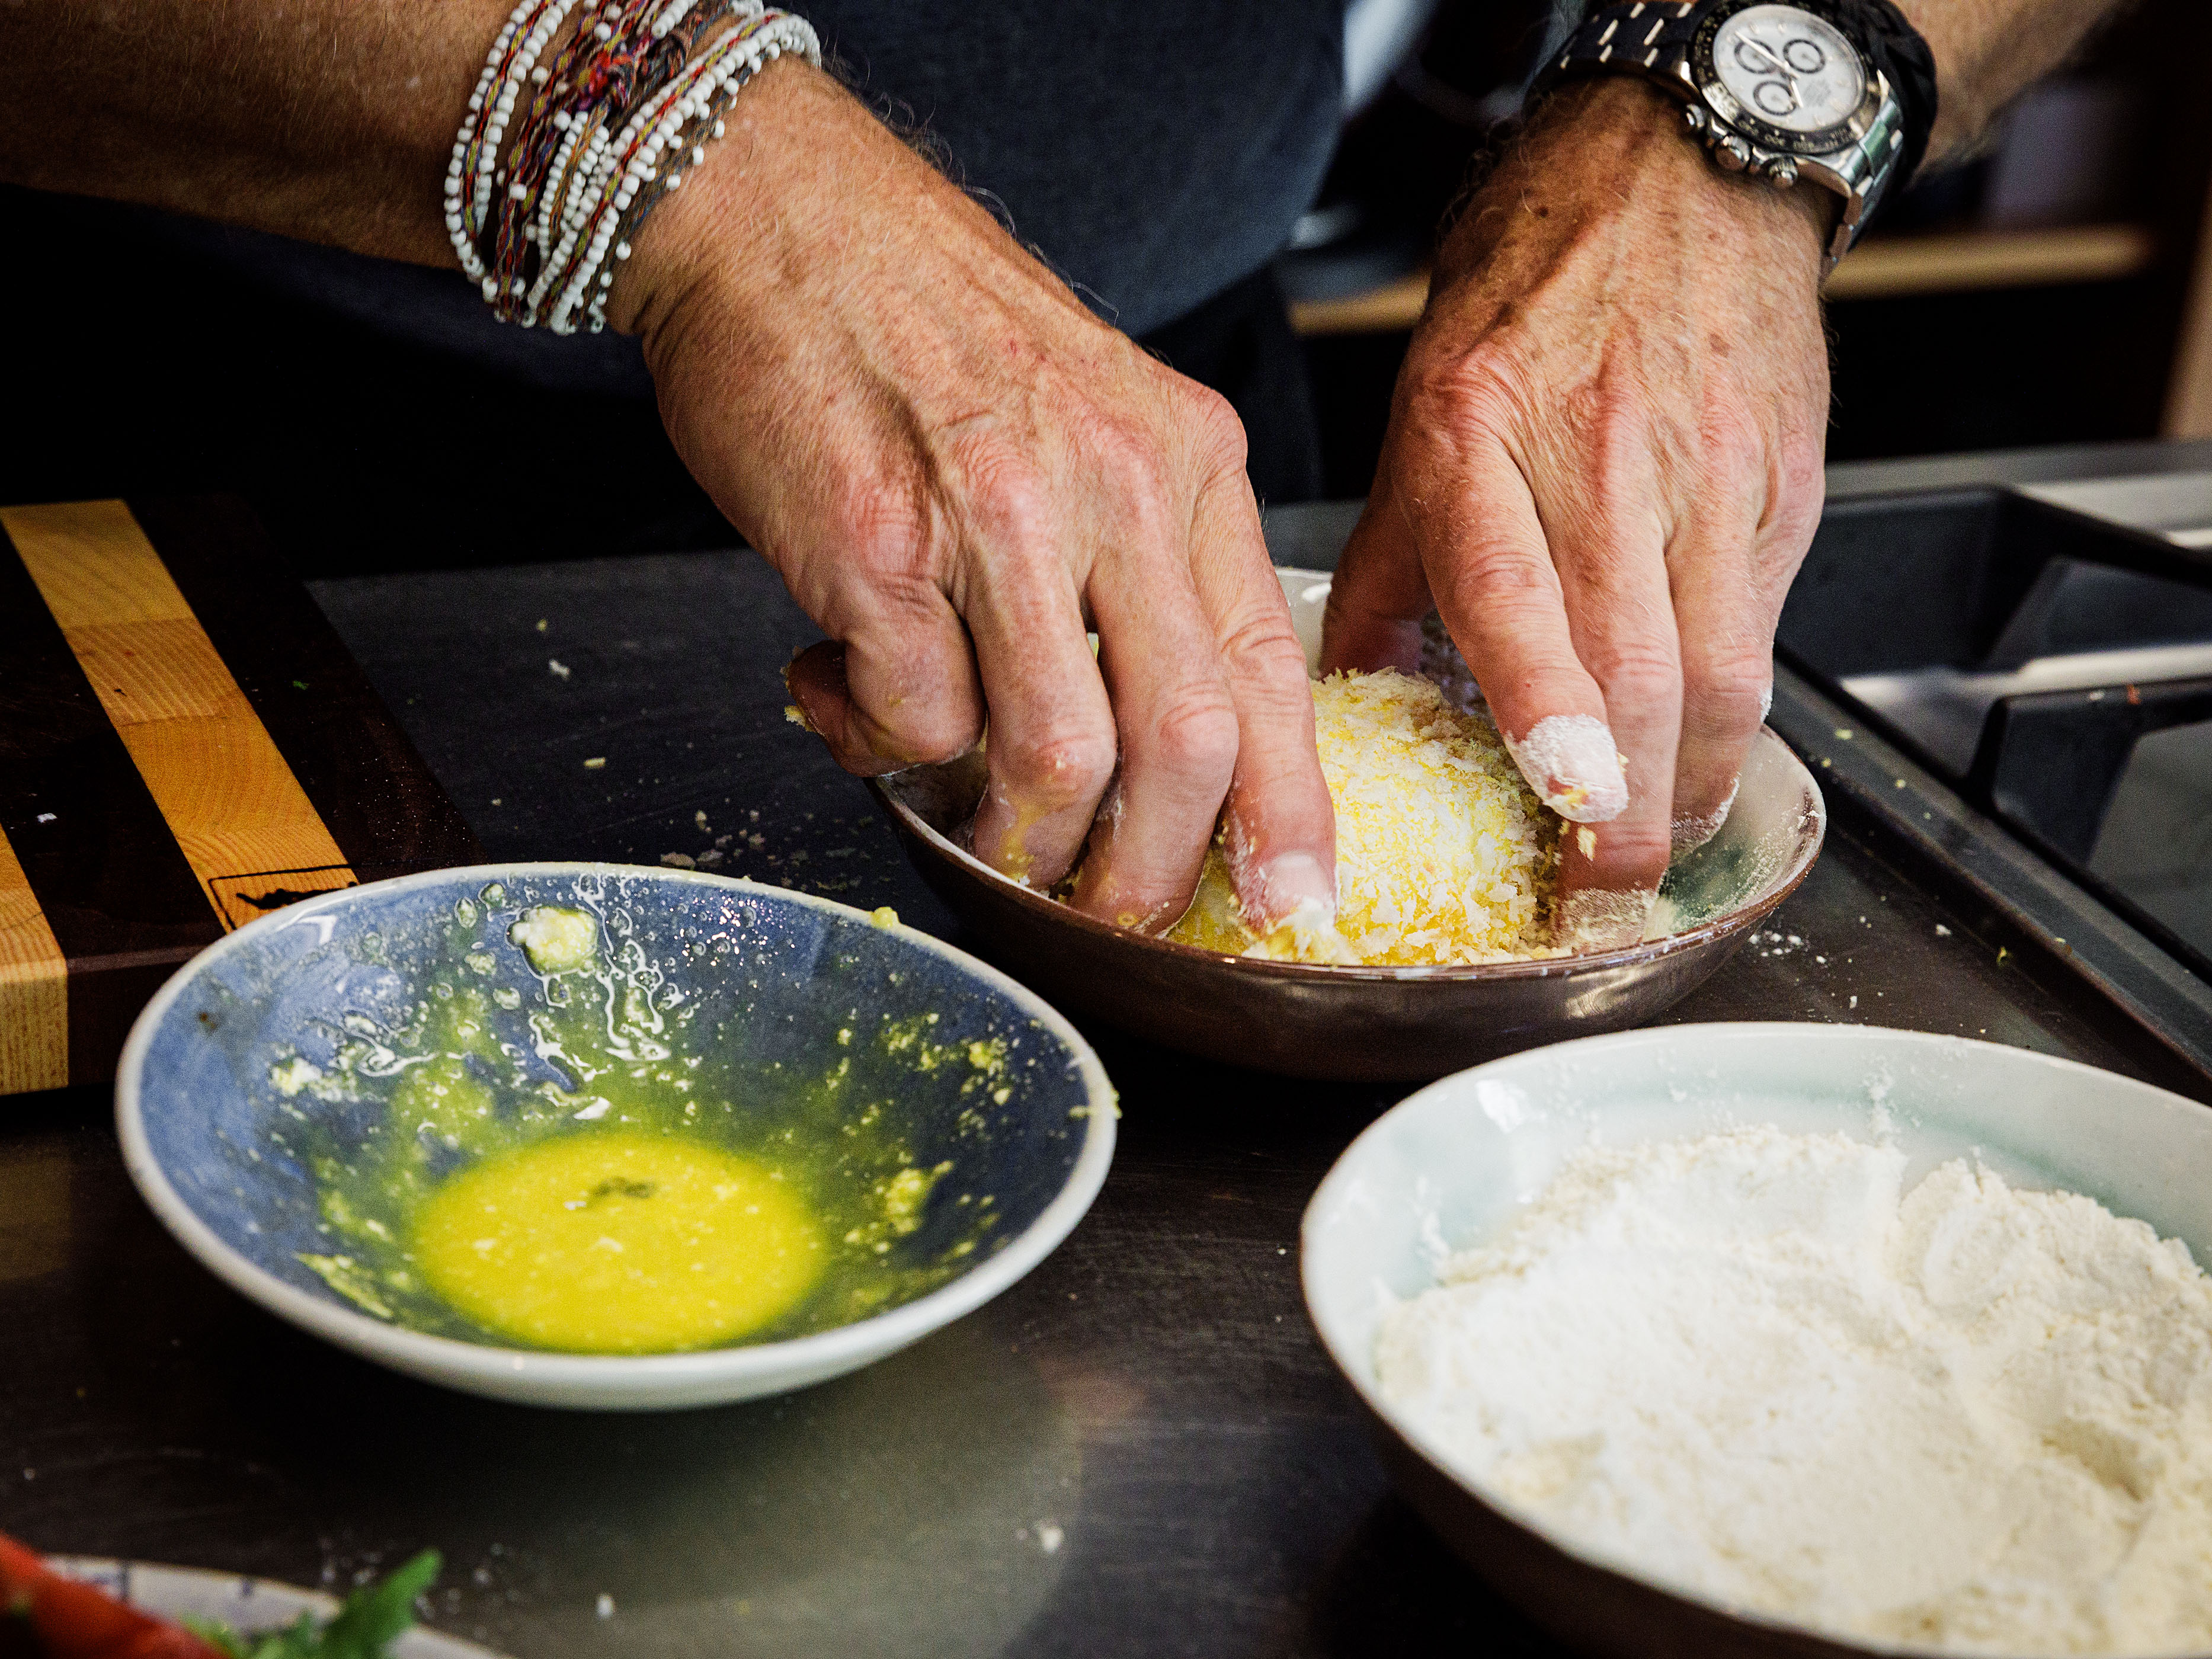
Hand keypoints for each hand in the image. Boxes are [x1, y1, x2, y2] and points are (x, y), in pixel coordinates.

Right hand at [613, 60, 1334, 932]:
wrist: (780, 216)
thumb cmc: (929, 324)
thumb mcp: (1098, 414)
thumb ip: (1142, 560)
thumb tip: (1152, 739)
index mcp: (1188, 459)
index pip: (1272, 670)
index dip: (1285, 807)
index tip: (1288, 893)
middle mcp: (1114, 486)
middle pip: (1183, 744)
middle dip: (1148, 868)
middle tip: (1107, 908)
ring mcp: (996, 518)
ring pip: (1055, 756)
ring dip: (1014, 829)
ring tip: (970, 813)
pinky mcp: (876, 548)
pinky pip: (913, 719)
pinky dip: (881, 746)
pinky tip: (843, 692)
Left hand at [1321, 78, 1828, 946]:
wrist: (1666, 185)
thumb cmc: (1525, 311)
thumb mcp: (1417, 428)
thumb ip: (1389, 576)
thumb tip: (1344, 709)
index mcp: (1477, 443)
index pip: (1517, 592)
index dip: (1551, 706)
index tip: (1572, 795)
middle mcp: (1596, 458)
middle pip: (1642, 665)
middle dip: (1637, 804)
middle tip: (1607, 884)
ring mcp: (1702, 471)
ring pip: (1726, 665)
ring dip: (1699, 782)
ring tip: (1662, 841)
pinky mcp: (1779, 483)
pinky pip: (1767, 622)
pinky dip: (1741, 708)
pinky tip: (1707, 749)